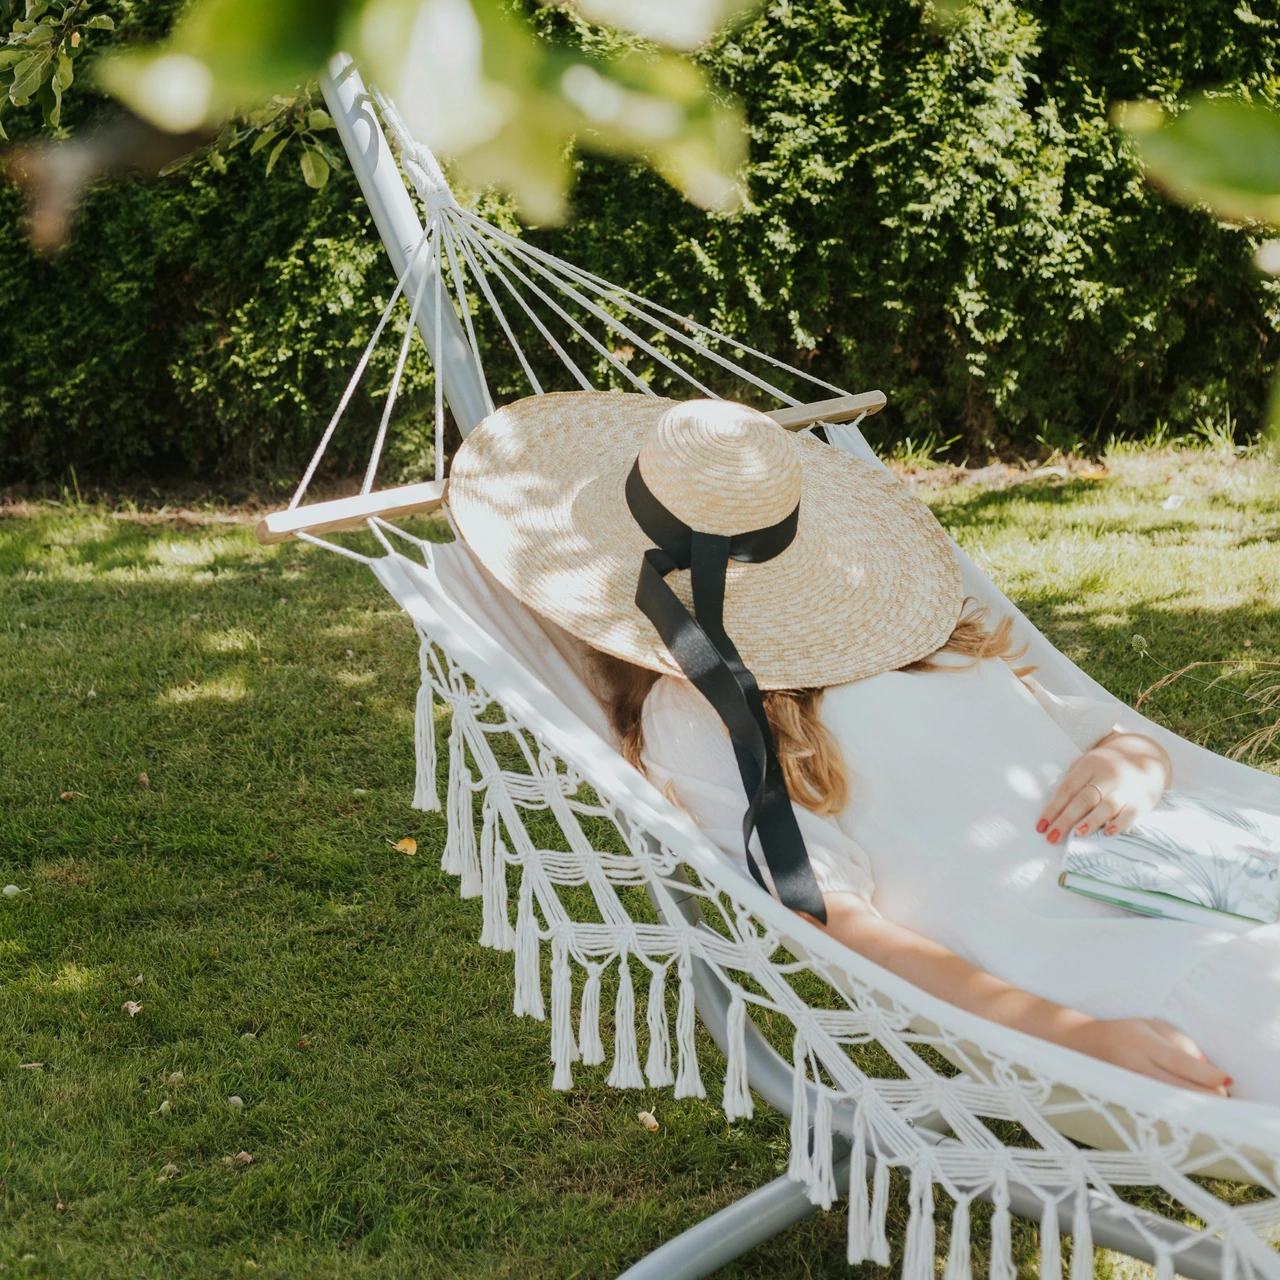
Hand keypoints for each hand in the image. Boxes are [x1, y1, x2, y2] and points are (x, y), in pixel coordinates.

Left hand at [1037, 732, 1170, 842]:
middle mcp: (1108, 775)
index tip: (1040, 826)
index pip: (1067, 789)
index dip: (1052, 808)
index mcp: (1089, 765)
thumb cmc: (1108, 766)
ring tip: (1077, 834)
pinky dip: (1119, 824)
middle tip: (1052, 836)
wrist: (1147, 756)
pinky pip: (1130, 813)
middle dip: (1066, 819)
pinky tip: (1108, 833)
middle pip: (1083, 799)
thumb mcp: (1088, 764)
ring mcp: (1126, 787)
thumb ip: (1072, 780)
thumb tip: (1053, 807)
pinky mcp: (1143, 799)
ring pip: (1107, 806)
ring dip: (1091, 821)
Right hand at [1065, 1017, 1231, 1094]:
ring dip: (1193, 1105)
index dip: (1210, 1075)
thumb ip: (1181, 1042)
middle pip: (1181, 1089)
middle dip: (1207, 1095)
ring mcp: (1128, 1086)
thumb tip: (1206, 1069)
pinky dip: (1176, 1110)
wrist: (1079, 1043)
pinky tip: (1184, 1108)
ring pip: (1172, 1104)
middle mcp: (1135, 1065)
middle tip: (1221, 1095)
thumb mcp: (1151, 1025)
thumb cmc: (1122, 1032)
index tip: (1227, 1080)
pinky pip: (1158, 1110)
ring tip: (1204, 1101)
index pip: (1184, 1064)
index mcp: (1143, 1042)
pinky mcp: (1125, 1100)